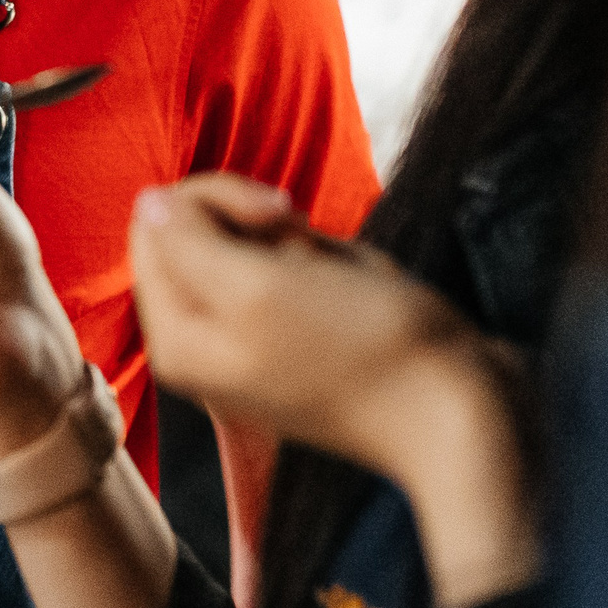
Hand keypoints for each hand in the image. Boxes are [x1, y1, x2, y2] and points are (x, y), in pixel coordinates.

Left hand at [129, 173, 538, 607]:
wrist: (458, 409)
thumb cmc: (365, 350)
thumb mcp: (260, 287)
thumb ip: (188, 243)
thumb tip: (149, 203)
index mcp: (178, 338)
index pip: (156, 222)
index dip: (215, 197)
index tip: (272, 215)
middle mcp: (205, 342)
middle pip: (199, 228)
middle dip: (263, 224)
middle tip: (306, 252)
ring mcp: (253, 337)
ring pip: (256, 241)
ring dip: (304, 244)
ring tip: (339, 283)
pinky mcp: (300, 332)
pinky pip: (298, 266)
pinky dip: (329, 263)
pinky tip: (357, 291)